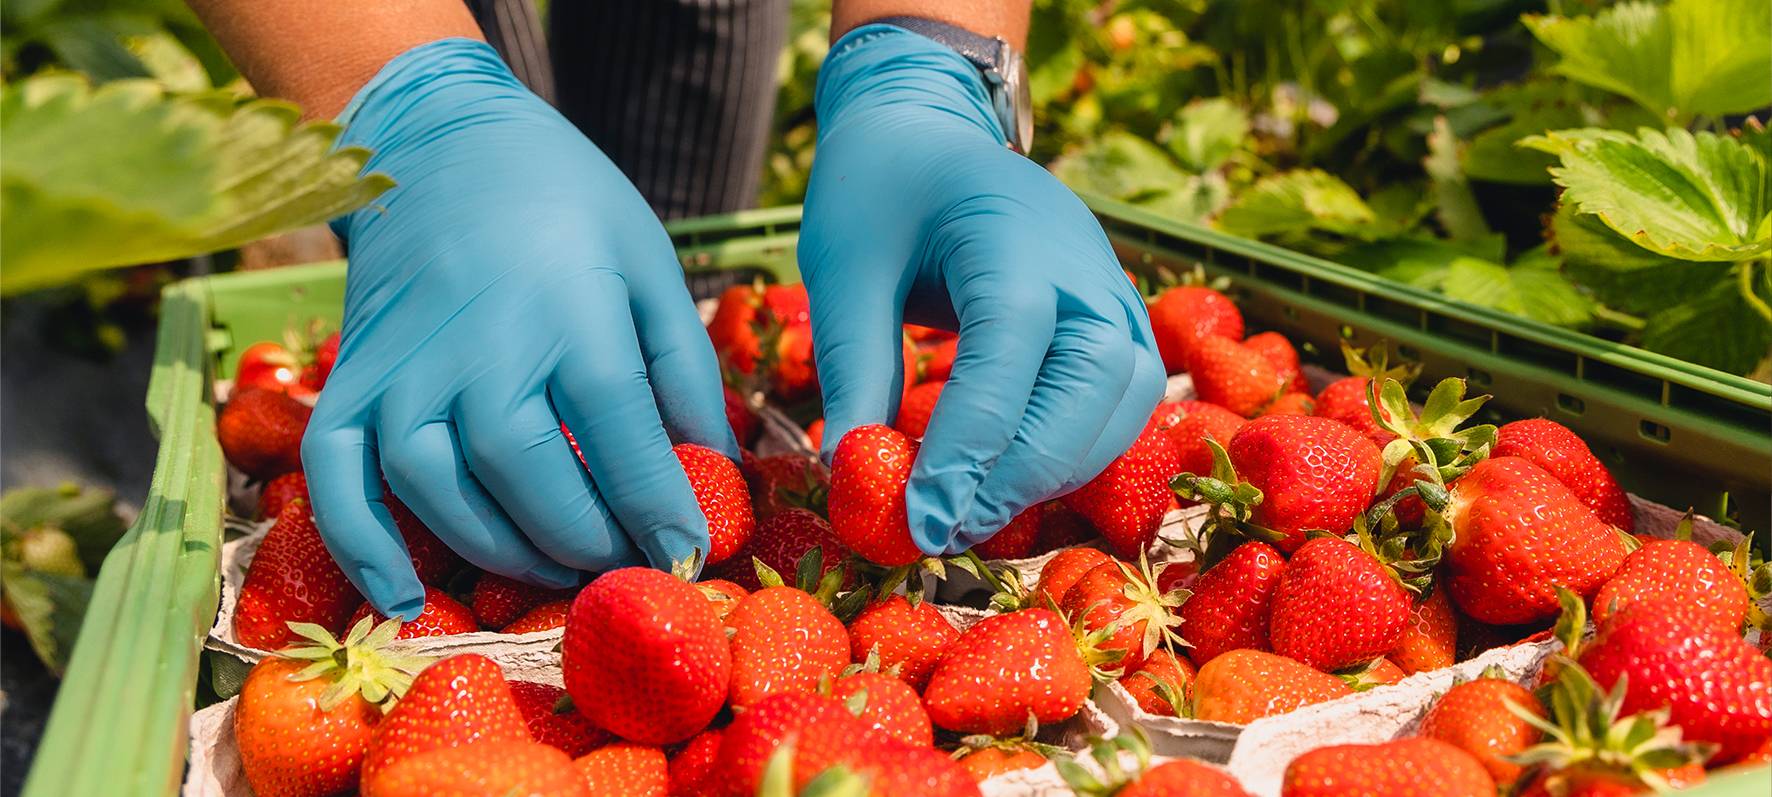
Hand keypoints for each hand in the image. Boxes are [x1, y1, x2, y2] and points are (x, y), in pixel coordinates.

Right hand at [307, 39, 735, 616]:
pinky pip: (336, 479)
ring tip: (559, 568)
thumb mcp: (650, 267)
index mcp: (571, 314)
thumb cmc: (568, 207)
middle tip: (625, 565)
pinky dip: (361, 548)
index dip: (659, 511)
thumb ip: (683, 370)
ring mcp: (404, 368)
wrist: (444, 144)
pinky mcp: (351, 381)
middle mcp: (480, 347)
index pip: (622, 440)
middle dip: (587, 542)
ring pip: (441, 492)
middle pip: (530, 479)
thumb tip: (714, 469)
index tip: (689, 554)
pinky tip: (402, 599)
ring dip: (503, 554)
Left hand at [800, 25, 1164, 554]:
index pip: (1009, 354)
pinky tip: (1011, 481)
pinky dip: (1076, 451)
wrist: (929, 132)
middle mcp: (1083, 264)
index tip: (921, 518)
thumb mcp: (841, 270)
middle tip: (945, 528)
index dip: (970, 446)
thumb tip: (854, 475)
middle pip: (1091, 387)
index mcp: (1009, 233)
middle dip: (1022, 473)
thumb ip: (854, 368)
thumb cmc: (879, 191)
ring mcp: (1111, 289)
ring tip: (971, 514)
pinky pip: (1122, 401)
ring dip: (1055, 471)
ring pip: (1124, 405)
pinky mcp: (1116, 319)